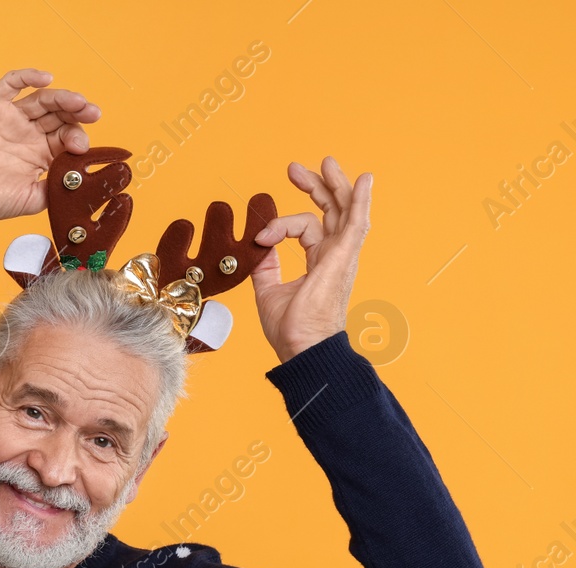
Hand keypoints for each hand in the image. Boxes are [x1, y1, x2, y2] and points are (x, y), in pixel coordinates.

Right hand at [0, 68, 101, 223]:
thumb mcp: (32, 199)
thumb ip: (57, 186)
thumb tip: (82, 177)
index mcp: (41, 154)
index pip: (67, 136)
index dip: (78, 137)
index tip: (81, 147)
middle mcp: (29, 133)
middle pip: (60, 114)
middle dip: (78, 113)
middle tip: (92, 113)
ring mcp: (12, 118)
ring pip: (43, 99)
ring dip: (63, 97)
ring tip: (77, 101)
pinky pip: (12, 84)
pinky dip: (29, 77)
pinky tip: (46, 79)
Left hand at [250, 157, 373, 361]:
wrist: (301, 348)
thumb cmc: (291, 329)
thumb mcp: (268, 290)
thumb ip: (265, 265)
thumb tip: (259, 245)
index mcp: (320, 262)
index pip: (306, 228)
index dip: (280, 226)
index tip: (260, 236)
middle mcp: (335, 255)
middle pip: (330, 211)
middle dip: (314, 187)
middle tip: (294, 170)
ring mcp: (342, 256)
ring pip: (343, 211)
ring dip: (334, 185)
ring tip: (326, 164)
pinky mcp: (342, 257)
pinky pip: (356, 223)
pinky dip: (361, 201)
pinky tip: (364, 180)